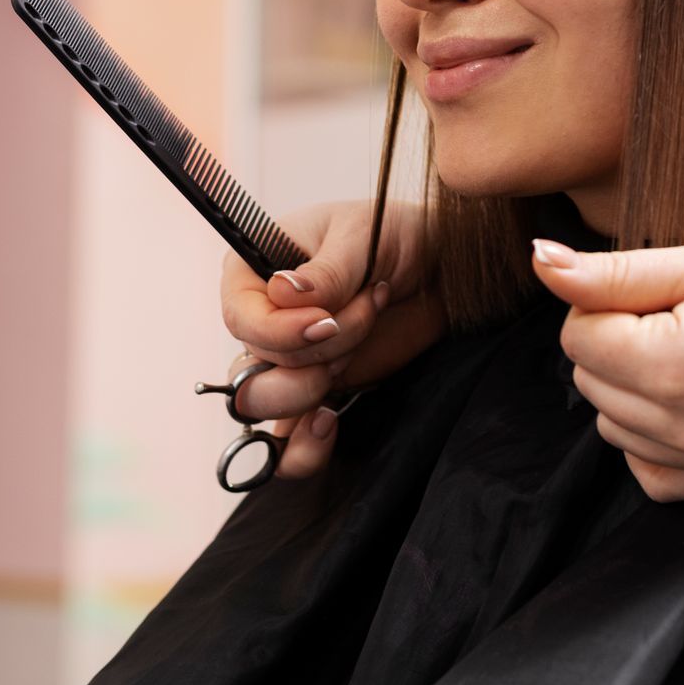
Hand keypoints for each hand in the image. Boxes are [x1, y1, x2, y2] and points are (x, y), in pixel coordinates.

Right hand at [218, 199, 441, 477]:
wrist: (443, 271)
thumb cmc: (397, 235)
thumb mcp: (363, 237)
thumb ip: (326, 271)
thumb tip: (282, 292)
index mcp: (255, 273)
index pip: (240, 319)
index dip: (279, 331)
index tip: (326, 321)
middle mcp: (262, 321)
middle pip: (251, 370)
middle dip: (312, 357)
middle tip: (363, 320)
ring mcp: (287, 362)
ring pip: (262, 408)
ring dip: (309, 393)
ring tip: (351, 359)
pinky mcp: (315, 393)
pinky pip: (286, 444)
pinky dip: (302, 449)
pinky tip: (330, 424)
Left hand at [531, 232, 683, 501]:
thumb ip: (614, 273)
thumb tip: (539, 262)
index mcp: (677, 366)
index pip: (575, 336)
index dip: (608, 299)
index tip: (665, 287)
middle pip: (588, 380)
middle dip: (616, 340)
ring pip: (611, 425)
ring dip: (632, 385)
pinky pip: (650, 473)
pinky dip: (652, 437)